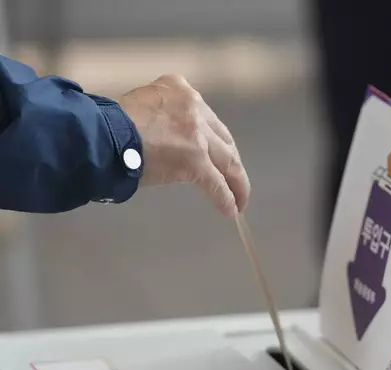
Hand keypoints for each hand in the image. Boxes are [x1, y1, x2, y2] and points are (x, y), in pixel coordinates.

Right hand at [118, 74, 249, 217]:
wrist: (101, 135)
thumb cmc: (109, 124)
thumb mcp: (141, 104)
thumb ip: (160, 114)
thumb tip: (164, 139)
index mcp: (179, 89)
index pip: (205, 117)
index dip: (214, 138)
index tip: (216, 152)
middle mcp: (194, 107)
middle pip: (223, 139)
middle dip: (230, 161)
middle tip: (235, 178)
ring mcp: (197, 134)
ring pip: (227, 161)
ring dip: (236, 182)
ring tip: (240, 200)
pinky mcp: (195, 160)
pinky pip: (216, 183)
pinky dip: (226, 197)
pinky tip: (231, 209)